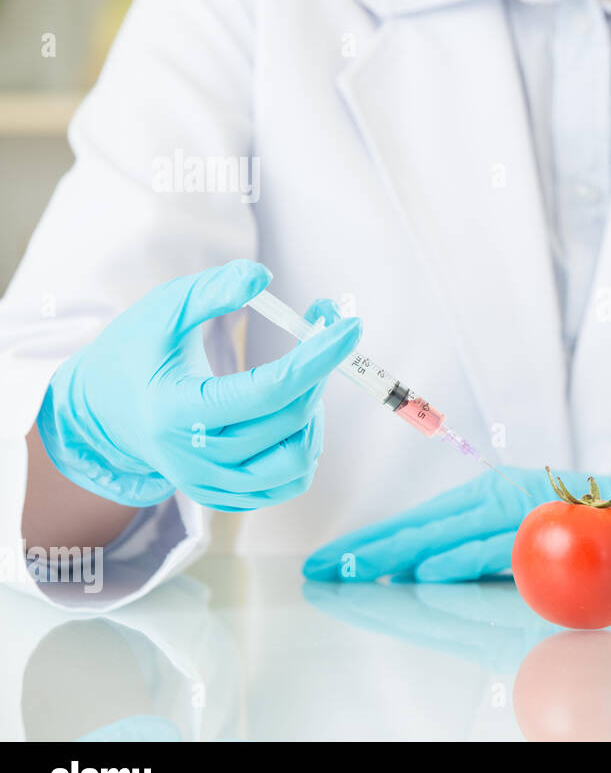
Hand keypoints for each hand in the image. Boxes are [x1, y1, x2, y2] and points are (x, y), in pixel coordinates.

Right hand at [37, 259, 360, 510]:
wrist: (100, 412)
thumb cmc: (136, 352)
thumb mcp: (162, 310)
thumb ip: (211, 291)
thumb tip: (262, 276)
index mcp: (177, 410)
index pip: (269, 390)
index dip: (317, 357)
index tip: (349, 326)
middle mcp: (193, 457)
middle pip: (289, 420)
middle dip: (319, 370)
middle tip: (325, 330)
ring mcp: (209, 483)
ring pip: (296, 461)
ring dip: (315, 414)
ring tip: (303, 379)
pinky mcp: (223, 496)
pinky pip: (287, 483)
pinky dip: (304, 448)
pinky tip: (294, 414)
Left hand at [302, 463, 610, 581]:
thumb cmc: (592, 527)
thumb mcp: (529, 535)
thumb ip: (484, 551)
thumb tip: (426, 571)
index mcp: (490, 496)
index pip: (421, 523)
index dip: (374, 542)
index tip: (331, 561)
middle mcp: (501, 496)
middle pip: (424, 526)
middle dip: (368, 549)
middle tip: (320, 568)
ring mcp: (526, 509)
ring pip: (451, 532)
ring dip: (400, 552)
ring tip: (355, 569)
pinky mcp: (554, 526)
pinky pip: (501, 546)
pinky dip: (464, 555)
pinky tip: (431, 568)